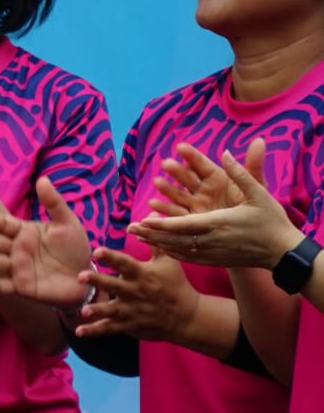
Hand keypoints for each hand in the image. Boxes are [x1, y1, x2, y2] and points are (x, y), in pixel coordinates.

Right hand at [0, 176, 93, 307]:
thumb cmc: (75, 247)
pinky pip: (0, 286)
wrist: (85, 276)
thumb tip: (42, 179)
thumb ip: (53, 203)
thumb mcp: (67, 222)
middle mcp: (16, 249)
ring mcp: (16, 268)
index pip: (2, 223)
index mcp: (24, 231)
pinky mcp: (20, 286)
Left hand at [70, 246, 199, 340]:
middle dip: (98, 281)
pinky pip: (110, 328)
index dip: (111, 257)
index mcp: (142, 274)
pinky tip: (79, 331)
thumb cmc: (175, 284)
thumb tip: (149, 215)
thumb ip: (155, 240)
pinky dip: (94, 331)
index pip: (125, 263)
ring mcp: (132, 311)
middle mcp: (136, 292)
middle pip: (114, 285)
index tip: (96, 251)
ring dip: (97, 310)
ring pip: (111, 310)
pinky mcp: (129, 325)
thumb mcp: (169, 261)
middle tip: (80, 276)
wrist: (187, 316)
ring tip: (83, 311)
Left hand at [129, 147, 301, 268]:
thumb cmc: (272, 221)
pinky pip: (189, 258)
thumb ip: (240, 173)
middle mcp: (212, 240)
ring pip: (179, 250)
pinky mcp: (216, 261)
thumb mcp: (260, 194)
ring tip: (138, 238)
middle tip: (130, 229)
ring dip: (157, 244)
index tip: (143, 220)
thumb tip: (225, 152)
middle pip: (174, 239)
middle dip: (151, 234)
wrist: (283, 253)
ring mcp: (212, 253)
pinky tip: (161, 249)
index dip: (161, 223)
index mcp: (218, 223)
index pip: (183, 224)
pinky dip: (172, 253)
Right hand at [148, 139, 264, 216]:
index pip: (202, 165)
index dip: (192, 156)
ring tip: (158, 182)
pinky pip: (175, 214)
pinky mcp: (190, 221)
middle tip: (166, 163)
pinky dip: (164, 210)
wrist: (254, 235)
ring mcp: (195, 206)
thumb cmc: (255, 208)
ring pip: (178, 195)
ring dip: (167, 189)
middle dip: (176, 171)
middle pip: (187, 179)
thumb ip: (253, 165)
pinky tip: (154, 205)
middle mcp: (203, 191)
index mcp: (217, 179)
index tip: (181, 147)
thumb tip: (260, 140)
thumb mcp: (256, 187)